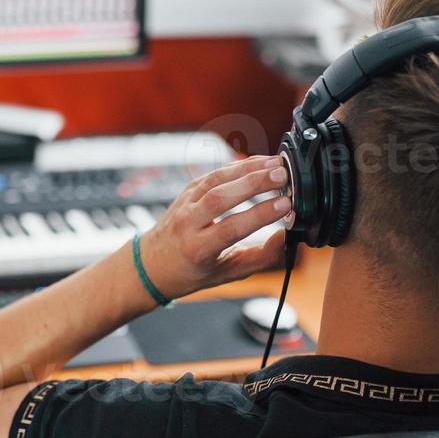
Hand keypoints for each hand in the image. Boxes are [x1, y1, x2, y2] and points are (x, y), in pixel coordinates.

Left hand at [135, 155, 290, 300]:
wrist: (152, 262)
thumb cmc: (192, 271)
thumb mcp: (228, 274)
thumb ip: (260, 258)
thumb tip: (285, 237)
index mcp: (198, 249)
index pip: (231, 228)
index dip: (259, 215)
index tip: (285, 205)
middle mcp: (187, 223)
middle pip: (221, 197)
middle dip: (254, 183)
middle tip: (283, 176)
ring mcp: (185, 204)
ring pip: (216, 180)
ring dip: (248, 168)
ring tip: (277, 165)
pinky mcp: (188, 190)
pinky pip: (213, 174)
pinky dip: (238, 166)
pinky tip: (259, 163)